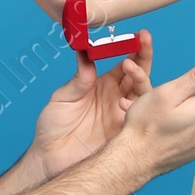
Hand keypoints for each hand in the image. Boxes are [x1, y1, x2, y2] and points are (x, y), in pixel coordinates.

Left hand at [31, 35, 154, 177]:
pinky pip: (140, 118)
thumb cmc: (52, 128)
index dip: (133, 49)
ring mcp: (122, 115)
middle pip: (139, 74)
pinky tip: (126, 102)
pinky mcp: (124, 133)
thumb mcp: (63, 97)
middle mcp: (117, 98)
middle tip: (144, 41)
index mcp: (103, 85)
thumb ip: (79, 78)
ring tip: (130, 68)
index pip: (124, 63)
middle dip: (144, 56)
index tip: (139, 35)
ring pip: (143, 94)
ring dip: (141, 78)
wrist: (50, 158)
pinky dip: (138, 108)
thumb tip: (85, 53)